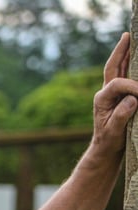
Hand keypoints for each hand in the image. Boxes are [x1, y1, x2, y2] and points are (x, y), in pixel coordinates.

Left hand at [91, 33, 137, 157]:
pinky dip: (130, 65)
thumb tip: (133, 99)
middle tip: (127, 35)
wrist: (106, 148)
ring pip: (119, 68)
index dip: (132, 86)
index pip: (117, 83)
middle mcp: (104, 92)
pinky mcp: (118, 96)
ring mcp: (111, 93)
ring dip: (126, 54)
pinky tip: (134, 57)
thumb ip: (121, 116)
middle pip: (112, 67)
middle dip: (120, 51)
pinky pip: (125, 76)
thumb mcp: (114, 131)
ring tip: (131, 40)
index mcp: (101, 99)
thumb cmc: (109, 141)